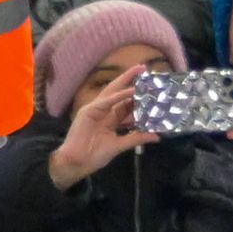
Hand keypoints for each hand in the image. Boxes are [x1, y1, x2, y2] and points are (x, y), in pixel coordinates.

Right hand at [48, 70, 152, 188]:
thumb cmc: (94, 155)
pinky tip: (131, 90)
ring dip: (126, 80)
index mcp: (110, 119)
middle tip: (145, 68)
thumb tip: (156, 136)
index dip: (139, 97)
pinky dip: (119, 95)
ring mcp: (95, 109)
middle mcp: (104, 111)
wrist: (76, 163)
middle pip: (120, 92)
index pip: (126, 104)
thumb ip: (136, 138)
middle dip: (131, 80)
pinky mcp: (89, 111)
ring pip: (113, 91)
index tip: (154, 89)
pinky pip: (107, 101)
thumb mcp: (120, 145)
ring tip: (140, 70)